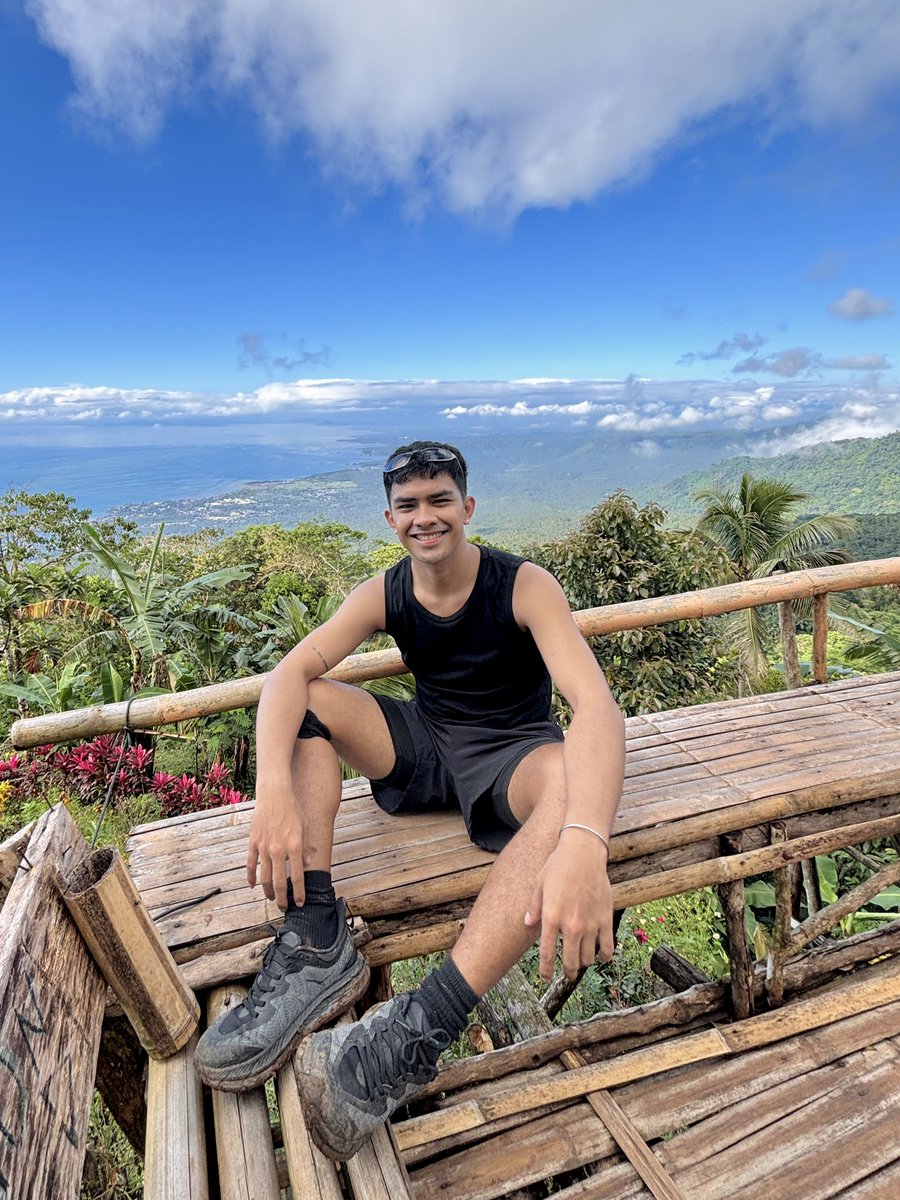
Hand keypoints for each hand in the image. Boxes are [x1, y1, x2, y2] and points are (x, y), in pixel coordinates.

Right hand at [246, 782, 305, 910]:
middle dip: (282, 898)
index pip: (297, 877)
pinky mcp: (253, 843)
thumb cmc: (293, 809)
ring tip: (271, 898)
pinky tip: (253, 886)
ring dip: (267, 891)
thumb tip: (308, 864)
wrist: (274, 794)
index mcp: (294, 846)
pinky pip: (251, 865)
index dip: (298, 892)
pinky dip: (251, 877)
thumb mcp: (306, 827)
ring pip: (264, 877)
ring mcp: (264, 847)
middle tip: (284, 908)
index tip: (300, 903)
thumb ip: (306, 848)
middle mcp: (278, 850)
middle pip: (278, 882)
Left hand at [524, 835, 613, 980]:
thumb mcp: (539, 885)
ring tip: (581, 960)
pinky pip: (607, 947)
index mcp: (552, 917)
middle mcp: (571, 925)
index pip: (548, 954)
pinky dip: (604, 955)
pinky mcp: (606, 918)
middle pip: (571, 962)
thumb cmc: (558, 866)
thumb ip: (534, 907)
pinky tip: (600, 955)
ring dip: (584, 962)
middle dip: (567, 972)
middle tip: (567, 974)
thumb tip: (528, 924)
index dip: (546, 970)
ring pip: (589, 957)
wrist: (583, 852)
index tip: (546, 977)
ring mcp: (591, 923)